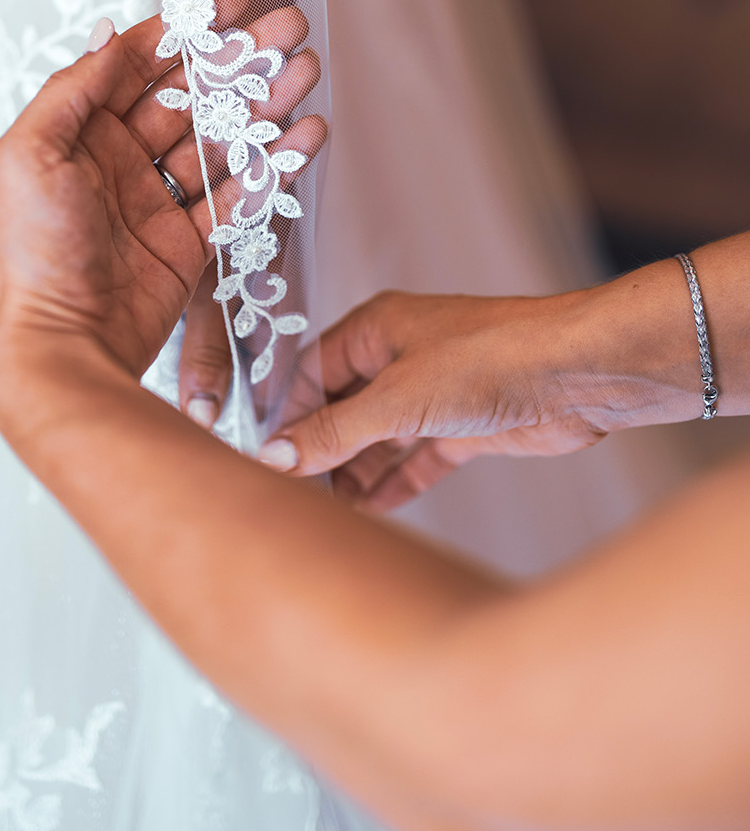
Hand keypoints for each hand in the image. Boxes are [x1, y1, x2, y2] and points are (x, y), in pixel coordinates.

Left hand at [0, 3, 322, 449]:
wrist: (60, 344)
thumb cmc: (30, 250)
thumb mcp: (30, 154)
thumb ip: (72, 88)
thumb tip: (109, 30)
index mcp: (78, 134)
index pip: (138, 67)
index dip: (183, 31)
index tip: (226, 0)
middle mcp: (119, 161)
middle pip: (190, 97)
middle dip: (238, 60)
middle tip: (286, 26)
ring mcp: (158, 202)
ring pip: (221, 139)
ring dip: (266, 103)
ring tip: (307, 69)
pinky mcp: (190, 245)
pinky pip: (239, 194)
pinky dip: (274, 163)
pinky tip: (307, 132)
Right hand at [261, 276, 701, 509]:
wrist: (582, 372)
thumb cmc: (494, 356)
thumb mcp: (399, 399)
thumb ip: (335, 431)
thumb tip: (277, 455)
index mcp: (375, 329)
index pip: (310, 374)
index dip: (285, 417)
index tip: (262, 461)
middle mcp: (400, 357)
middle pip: (341, 408)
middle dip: (317, 450)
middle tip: (288, 497)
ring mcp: (433, 393)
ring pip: (377, 438)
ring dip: (352, 474)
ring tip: (321, 515)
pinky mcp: (464, 427)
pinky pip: (416, 458)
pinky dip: (393, 483)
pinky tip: (368, 512)